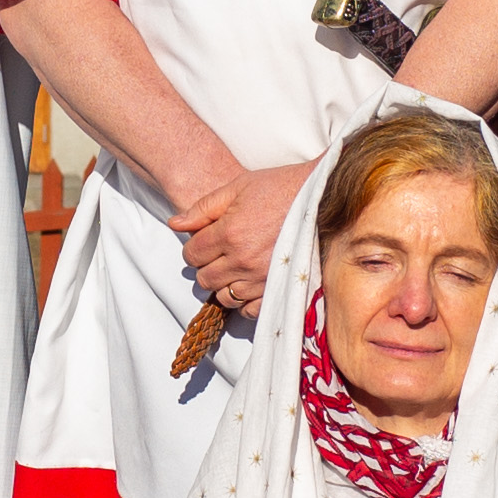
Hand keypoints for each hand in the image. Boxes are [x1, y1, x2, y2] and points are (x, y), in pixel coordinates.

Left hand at [172, 157, 295, 321]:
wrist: (322, 197)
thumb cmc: (280, 188)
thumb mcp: (237, 188)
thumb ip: (203, 208)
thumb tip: (175, 224)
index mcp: (229, 233)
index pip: (192, 255)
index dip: (194, 249)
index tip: (204, 243)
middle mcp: (243, 260)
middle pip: (205, 279)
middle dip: (206, 267)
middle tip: (218, 255)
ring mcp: (262, 277)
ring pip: (224, 297)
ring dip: (224, 284)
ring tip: (234, 268)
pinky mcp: (279, 288)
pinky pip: (250, 310)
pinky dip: (244, 301)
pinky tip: (248, 284)